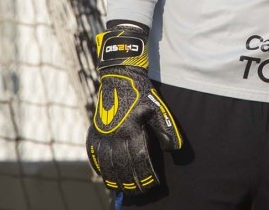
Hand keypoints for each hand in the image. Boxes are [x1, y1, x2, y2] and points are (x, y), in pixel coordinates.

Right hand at [86, 23, 182, 195]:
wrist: (119, 77)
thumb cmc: (141, 92)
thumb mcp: (157, 108)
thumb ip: (166, 129)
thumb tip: (175, 149)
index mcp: (131, 130)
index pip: (139, 161)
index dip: (146, 176)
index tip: (153, 184)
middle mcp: (114, 136)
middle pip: (123, 167)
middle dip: (132, 182)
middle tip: (140, 191)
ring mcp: (102, 135)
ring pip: (107, 165)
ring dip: (115, 180)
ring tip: (123, 189)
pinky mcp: (93, 133)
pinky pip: (94, 156)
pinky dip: (100, 169)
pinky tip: (106, 175)